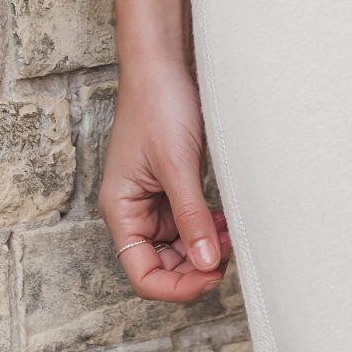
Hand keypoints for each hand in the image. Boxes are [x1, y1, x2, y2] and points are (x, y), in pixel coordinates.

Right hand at [98, 70, 231, 303]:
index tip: (213, 275)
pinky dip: (207, 228)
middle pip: (162, 266)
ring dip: (205, 247)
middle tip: (229, 247)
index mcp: (121, 211)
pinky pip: (187, 224)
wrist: (162, 65)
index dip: (177, 286)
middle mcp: (132, 212)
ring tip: (231, 230)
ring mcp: (151, 202)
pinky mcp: (169, 188)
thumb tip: (208, 265)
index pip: (143, 274)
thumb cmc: (159, 106)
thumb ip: (191, 217)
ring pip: (178, 248)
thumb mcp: (178, 165)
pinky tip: (224, 219)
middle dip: (197, 266)